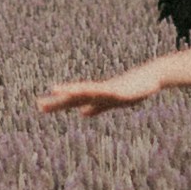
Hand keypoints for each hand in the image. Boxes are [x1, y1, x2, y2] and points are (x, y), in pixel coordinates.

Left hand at [37, 60, 169, 115]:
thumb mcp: (111, 102)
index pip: (72, 101)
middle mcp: (98, 91)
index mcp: (95, 96)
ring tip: (56, 90)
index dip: (57, 104)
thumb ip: (96, 107)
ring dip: (72, 91)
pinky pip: (105, 90)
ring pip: (87, 91)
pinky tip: (87, 91)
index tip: (40, 106)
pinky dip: (95, 90)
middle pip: (75, 96)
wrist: (151, 77)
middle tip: (39, 104)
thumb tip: (81, 113)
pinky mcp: (119, 90)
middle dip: (58, 101)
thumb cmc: (132, 88)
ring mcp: (108, 89)